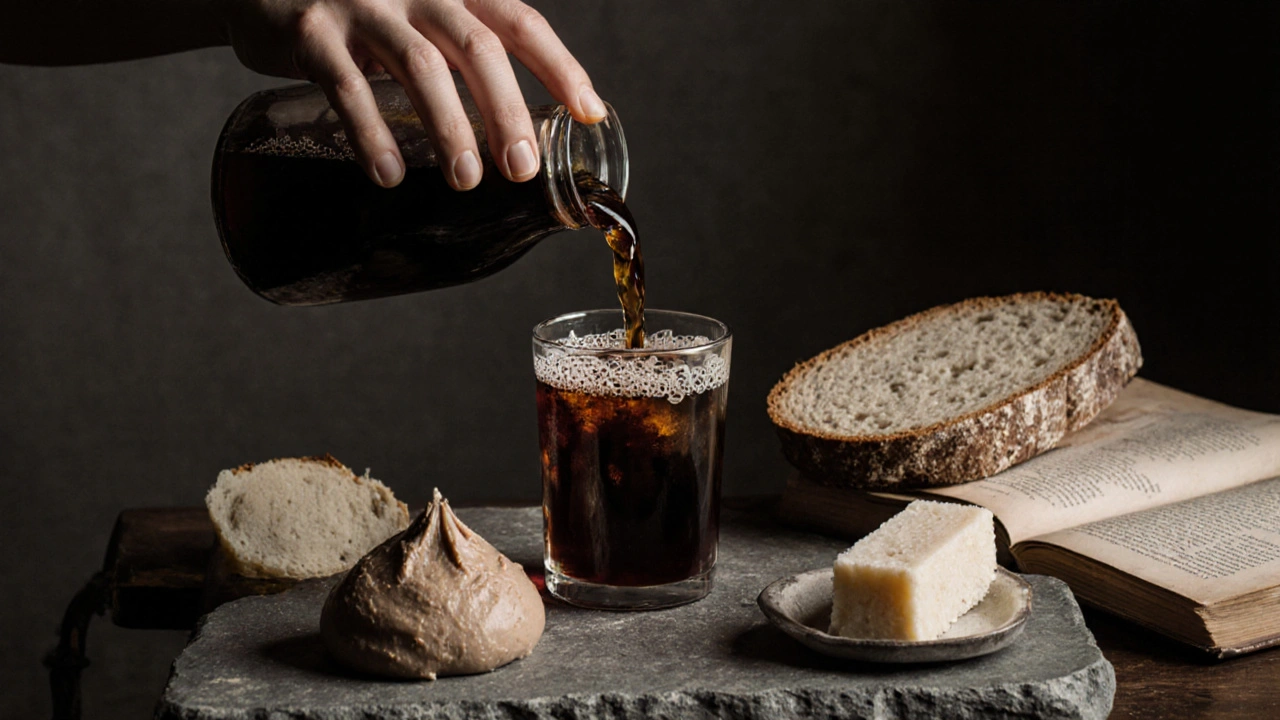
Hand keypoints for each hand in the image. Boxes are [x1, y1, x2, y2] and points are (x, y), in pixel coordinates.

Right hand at [221, 0, 605, 188]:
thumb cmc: (358, 11)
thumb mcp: (417, 17)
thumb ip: (461, 54)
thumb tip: (517, 127)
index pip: (520, 21)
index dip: (560, 66)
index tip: (589, 114)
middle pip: (478, 46)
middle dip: (507, 111)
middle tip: (523, 169)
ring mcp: (363, 5)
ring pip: (421, 65)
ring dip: (449, 126)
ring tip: (466, 180)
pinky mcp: (312, 31)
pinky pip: (347, 85)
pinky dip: (372, 133)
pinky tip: (390, 174)